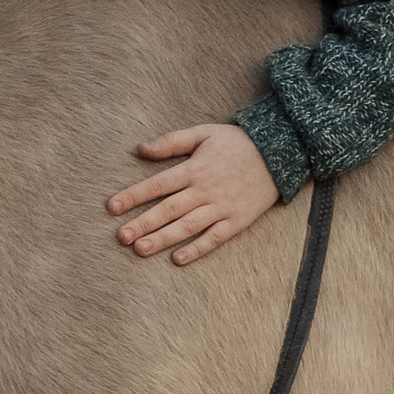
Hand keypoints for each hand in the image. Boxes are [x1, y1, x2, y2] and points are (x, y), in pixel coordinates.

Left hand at [107, 121, 279, 262]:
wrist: (281, 153)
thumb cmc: (238, 142)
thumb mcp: (204, 133)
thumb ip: (172, 141)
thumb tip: (141, 148)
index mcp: (194, 169)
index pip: (157, 184)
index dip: (133, 196)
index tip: (112, 208)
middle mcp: (205, 190)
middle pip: (168, 209)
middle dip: (143, 223)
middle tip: (121, 237)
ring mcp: (222, 207)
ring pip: (187, 226)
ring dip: (163, 239)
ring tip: (140, 249)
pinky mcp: (237, 220)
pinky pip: (214, 238)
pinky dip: (197, 248)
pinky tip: (178, 259)